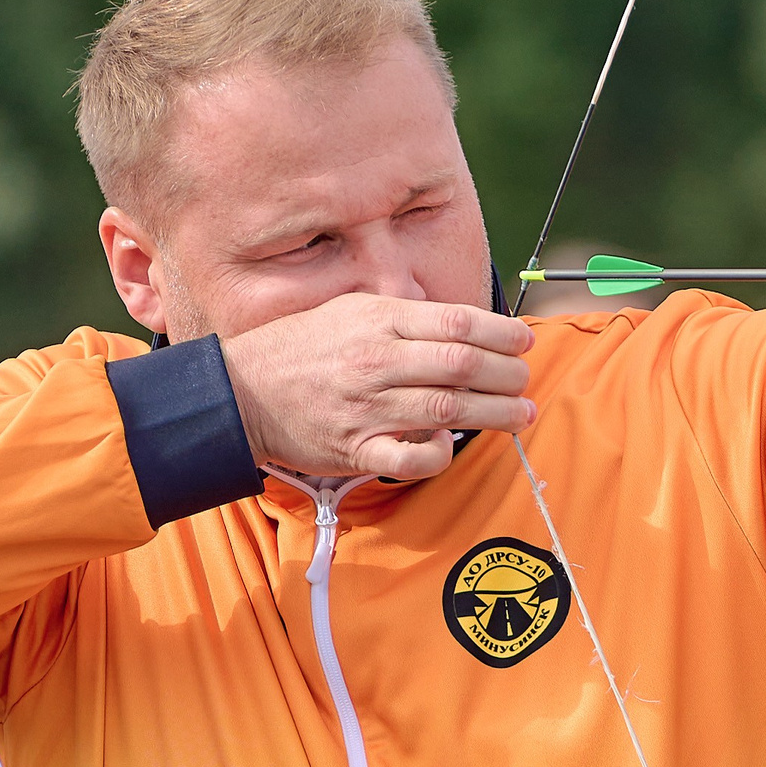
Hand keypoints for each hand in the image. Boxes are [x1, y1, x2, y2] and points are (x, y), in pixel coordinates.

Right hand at [221, 294, 535, 478]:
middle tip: (526, 382)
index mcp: (378, 321)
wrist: (239, 391)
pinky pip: (410, 456)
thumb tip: (458, 319)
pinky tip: (452, 446)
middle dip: (507, 375)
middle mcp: (377, 361)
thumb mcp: (349, 309)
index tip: (524, 343)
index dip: (502, 334)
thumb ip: (402, 313)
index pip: (457, 322)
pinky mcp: (355, 448)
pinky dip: (439, 453)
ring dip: (495, 414)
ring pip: (448, 408)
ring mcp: (367, 407)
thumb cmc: (301, 348)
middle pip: (462, 365)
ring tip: (522, 416)